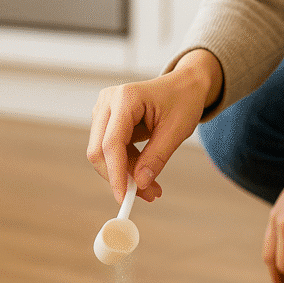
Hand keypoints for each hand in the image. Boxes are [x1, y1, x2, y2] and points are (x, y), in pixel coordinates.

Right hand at [87, 49, 222, 203]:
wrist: (184, 85)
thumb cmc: (183, 100)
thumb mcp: (177, 130)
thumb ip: (157, 157)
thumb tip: (140, 184)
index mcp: (125, 98)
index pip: (111, 143)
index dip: (115, 173)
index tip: (123, 197)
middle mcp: (108, 102)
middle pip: (99, 150)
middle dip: (118, 177)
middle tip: (145, 195)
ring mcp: (104, 110)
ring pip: (102, 154)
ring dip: (123, 174)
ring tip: (151, 186)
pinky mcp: (106, 121)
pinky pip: (109, 150)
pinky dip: (124, 166)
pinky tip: (143, 172)